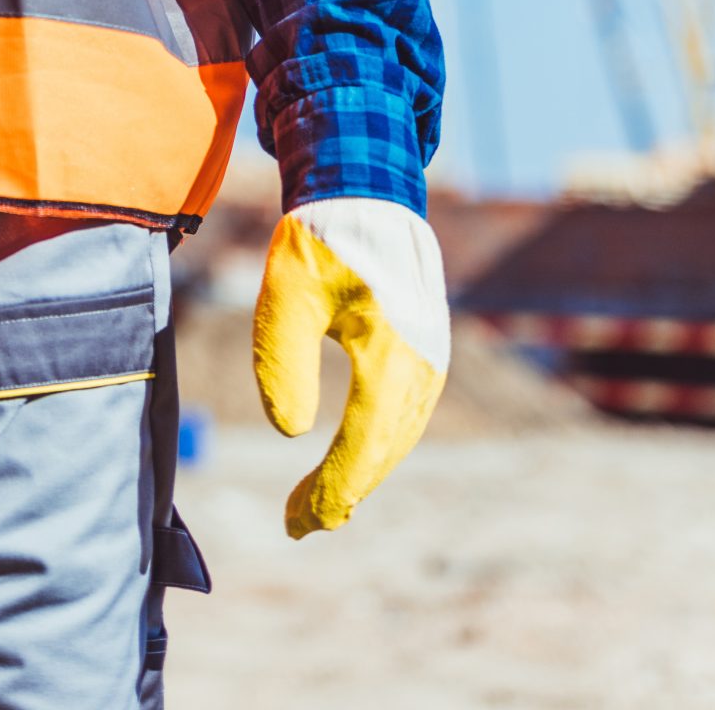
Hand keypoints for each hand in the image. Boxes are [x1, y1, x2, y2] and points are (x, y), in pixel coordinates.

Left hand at [251, 196, 447, 538]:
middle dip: (343, 491)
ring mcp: (431, 354)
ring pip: (399, 433)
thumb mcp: (286, 291)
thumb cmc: (319, 237)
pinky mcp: (426, 347)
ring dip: (361, 471)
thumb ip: (283, 359)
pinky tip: (350, 457)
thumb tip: (290, 432)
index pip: (364, 442)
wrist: (365, 190)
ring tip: (318, 504)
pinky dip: (378, 442)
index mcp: (392, 349)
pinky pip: (405, 411)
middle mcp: (423, 360)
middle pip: (386, 448)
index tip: (296, 522)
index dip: (332, 488)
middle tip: (298, 523)